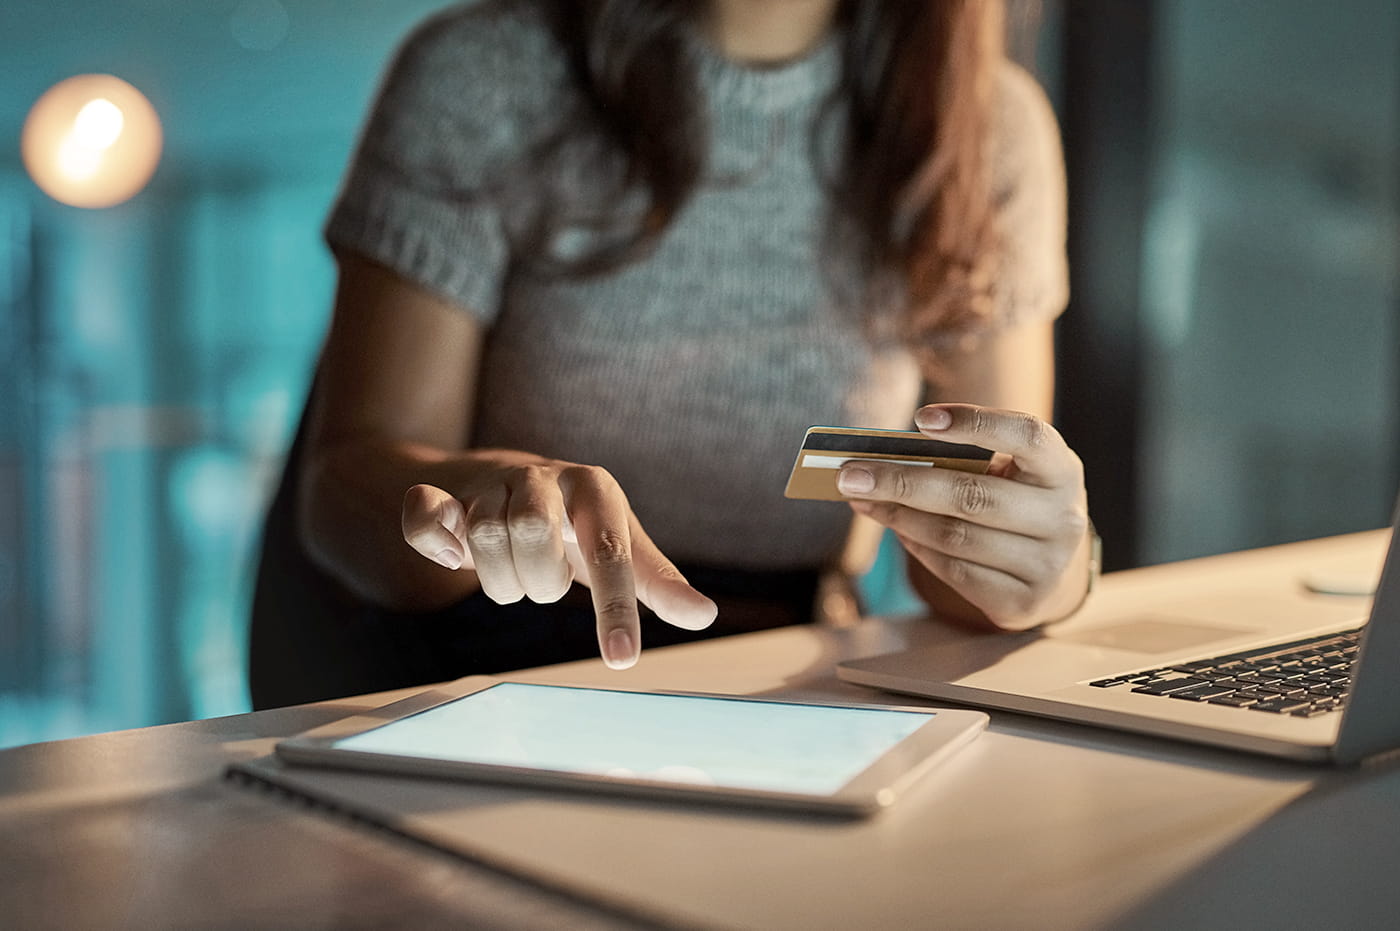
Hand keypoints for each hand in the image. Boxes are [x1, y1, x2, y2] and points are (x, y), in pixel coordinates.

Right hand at [400, 452, 716, 667]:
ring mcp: (489, 481)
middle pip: (532, 537)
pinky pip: (424, 518)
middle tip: (543, 579)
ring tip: (514, 571)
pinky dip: (435, 544)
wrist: (507, 481)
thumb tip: (704, 615)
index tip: (621, 658)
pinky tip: (454, 556)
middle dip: (539, 581)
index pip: (608, 551)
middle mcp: (542, 476)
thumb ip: (658, 581)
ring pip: (482, 539)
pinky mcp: (443, 492)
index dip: (614, 607)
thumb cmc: (575, 523)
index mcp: (594, 488)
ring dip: (499, 579)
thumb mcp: (621, 545)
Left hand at [836, 404, 1090, 630]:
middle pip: (972, 494)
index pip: (1028, 435)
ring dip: (898, 516)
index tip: (920, 419)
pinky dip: (917, 547)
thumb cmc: (1013, 502)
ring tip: (862, 500)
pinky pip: (954, 573)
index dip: (976, 422)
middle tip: (849, 474)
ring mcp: (1047, 565)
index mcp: (1062, 470)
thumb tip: (878, 460)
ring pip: (955, 536)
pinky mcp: (1022, 603)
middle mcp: (1064, 518)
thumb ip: (959, 460)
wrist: (1052, 571)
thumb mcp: (1006, 474)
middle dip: (901, 481)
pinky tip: (896, 529)